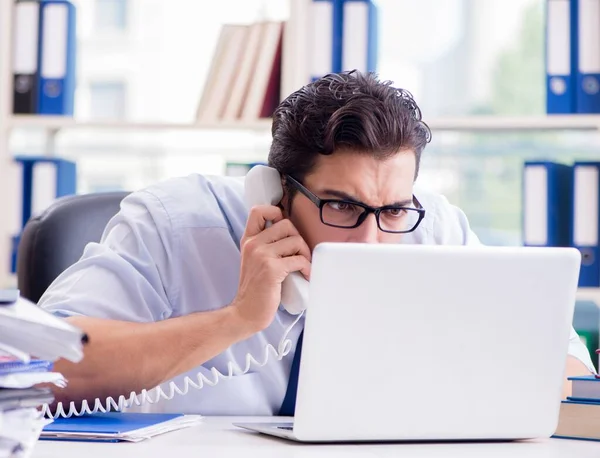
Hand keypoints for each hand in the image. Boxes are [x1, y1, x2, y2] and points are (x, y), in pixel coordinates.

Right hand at [231, 205, 310, 333]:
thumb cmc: (255, 289)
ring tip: (303, 266)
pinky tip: (305, 275)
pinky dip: (306, 267)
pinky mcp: (272, 269)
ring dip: (305, 253)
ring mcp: (262, 255)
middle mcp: (253, 244)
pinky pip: (299, 260)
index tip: (286, 229)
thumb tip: (290, 233)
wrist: (246, 312)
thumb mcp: (254, 260)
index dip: (276, 212)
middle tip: (299, 254)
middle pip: (286, 224)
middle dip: (298, 238)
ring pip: (295, 240)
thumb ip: (265, 245)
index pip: (258, 210)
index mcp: (248, 240)